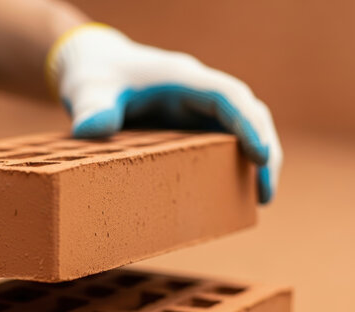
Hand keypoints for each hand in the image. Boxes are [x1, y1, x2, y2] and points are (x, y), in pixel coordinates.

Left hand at [47, 24, 282, 202]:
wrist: (93, 68)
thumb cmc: (95, 74)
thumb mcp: (88, 88)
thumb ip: (92, 106)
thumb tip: (91, 130)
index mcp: (180, 79)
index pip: (227, 96)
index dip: (248, 124)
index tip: (261, 157)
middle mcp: (196, 94)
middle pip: (247, 114)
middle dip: (263, 150)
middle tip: (265, 194)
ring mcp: (194, 111)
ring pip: (239, 131)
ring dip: (254, 161)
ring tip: (259, 200)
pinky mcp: (187, 128)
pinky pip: (219, 144)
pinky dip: (231, 166)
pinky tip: (230, 195)